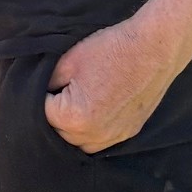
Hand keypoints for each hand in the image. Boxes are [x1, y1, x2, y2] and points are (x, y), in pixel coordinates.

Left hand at [44, 15, 184, 155]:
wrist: (155, 48)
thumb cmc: (112, 49)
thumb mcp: (67, 60)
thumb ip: (45, 83)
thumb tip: (36, 93)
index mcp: (75, 118)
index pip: (40, 114)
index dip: (39, 96)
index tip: (47, 84)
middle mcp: (94, 135)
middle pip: (58, 133)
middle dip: (54, 115)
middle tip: (58, 92)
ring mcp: (113, 137)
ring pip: (78, 143)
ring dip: (71, 128)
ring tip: (73, 104)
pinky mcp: (127, 133)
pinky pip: (99, 141)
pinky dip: (90, 131)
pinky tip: (91, 111)